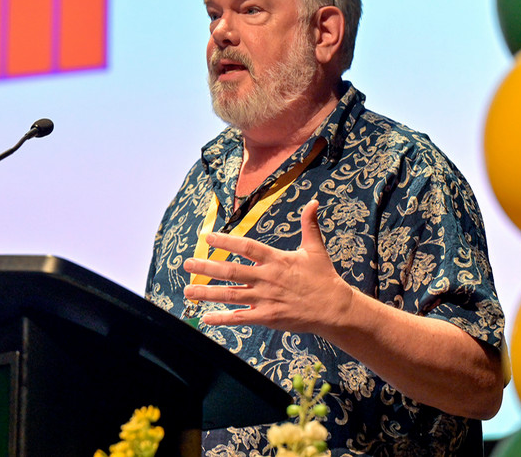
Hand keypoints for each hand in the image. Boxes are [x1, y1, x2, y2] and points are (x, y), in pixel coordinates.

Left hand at [183, 200, 354, 331]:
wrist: (334, 308)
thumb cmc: (323, 277)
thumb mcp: (316, 249)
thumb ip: (309, 225)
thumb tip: (314, 202)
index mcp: (276, 259)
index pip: (247, 247)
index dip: (227, 241)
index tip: (208, 238)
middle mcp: (267, 278)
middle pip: (231, 271)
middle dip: (206, 267)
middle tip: (187, 264)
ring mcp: (265, 299)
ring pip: (231, 295)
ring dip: (207, 293)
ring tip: (188, 290)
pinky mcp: (267, 317)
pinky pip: (240, 318)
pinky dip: (223, 318)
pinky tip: (206, 318)